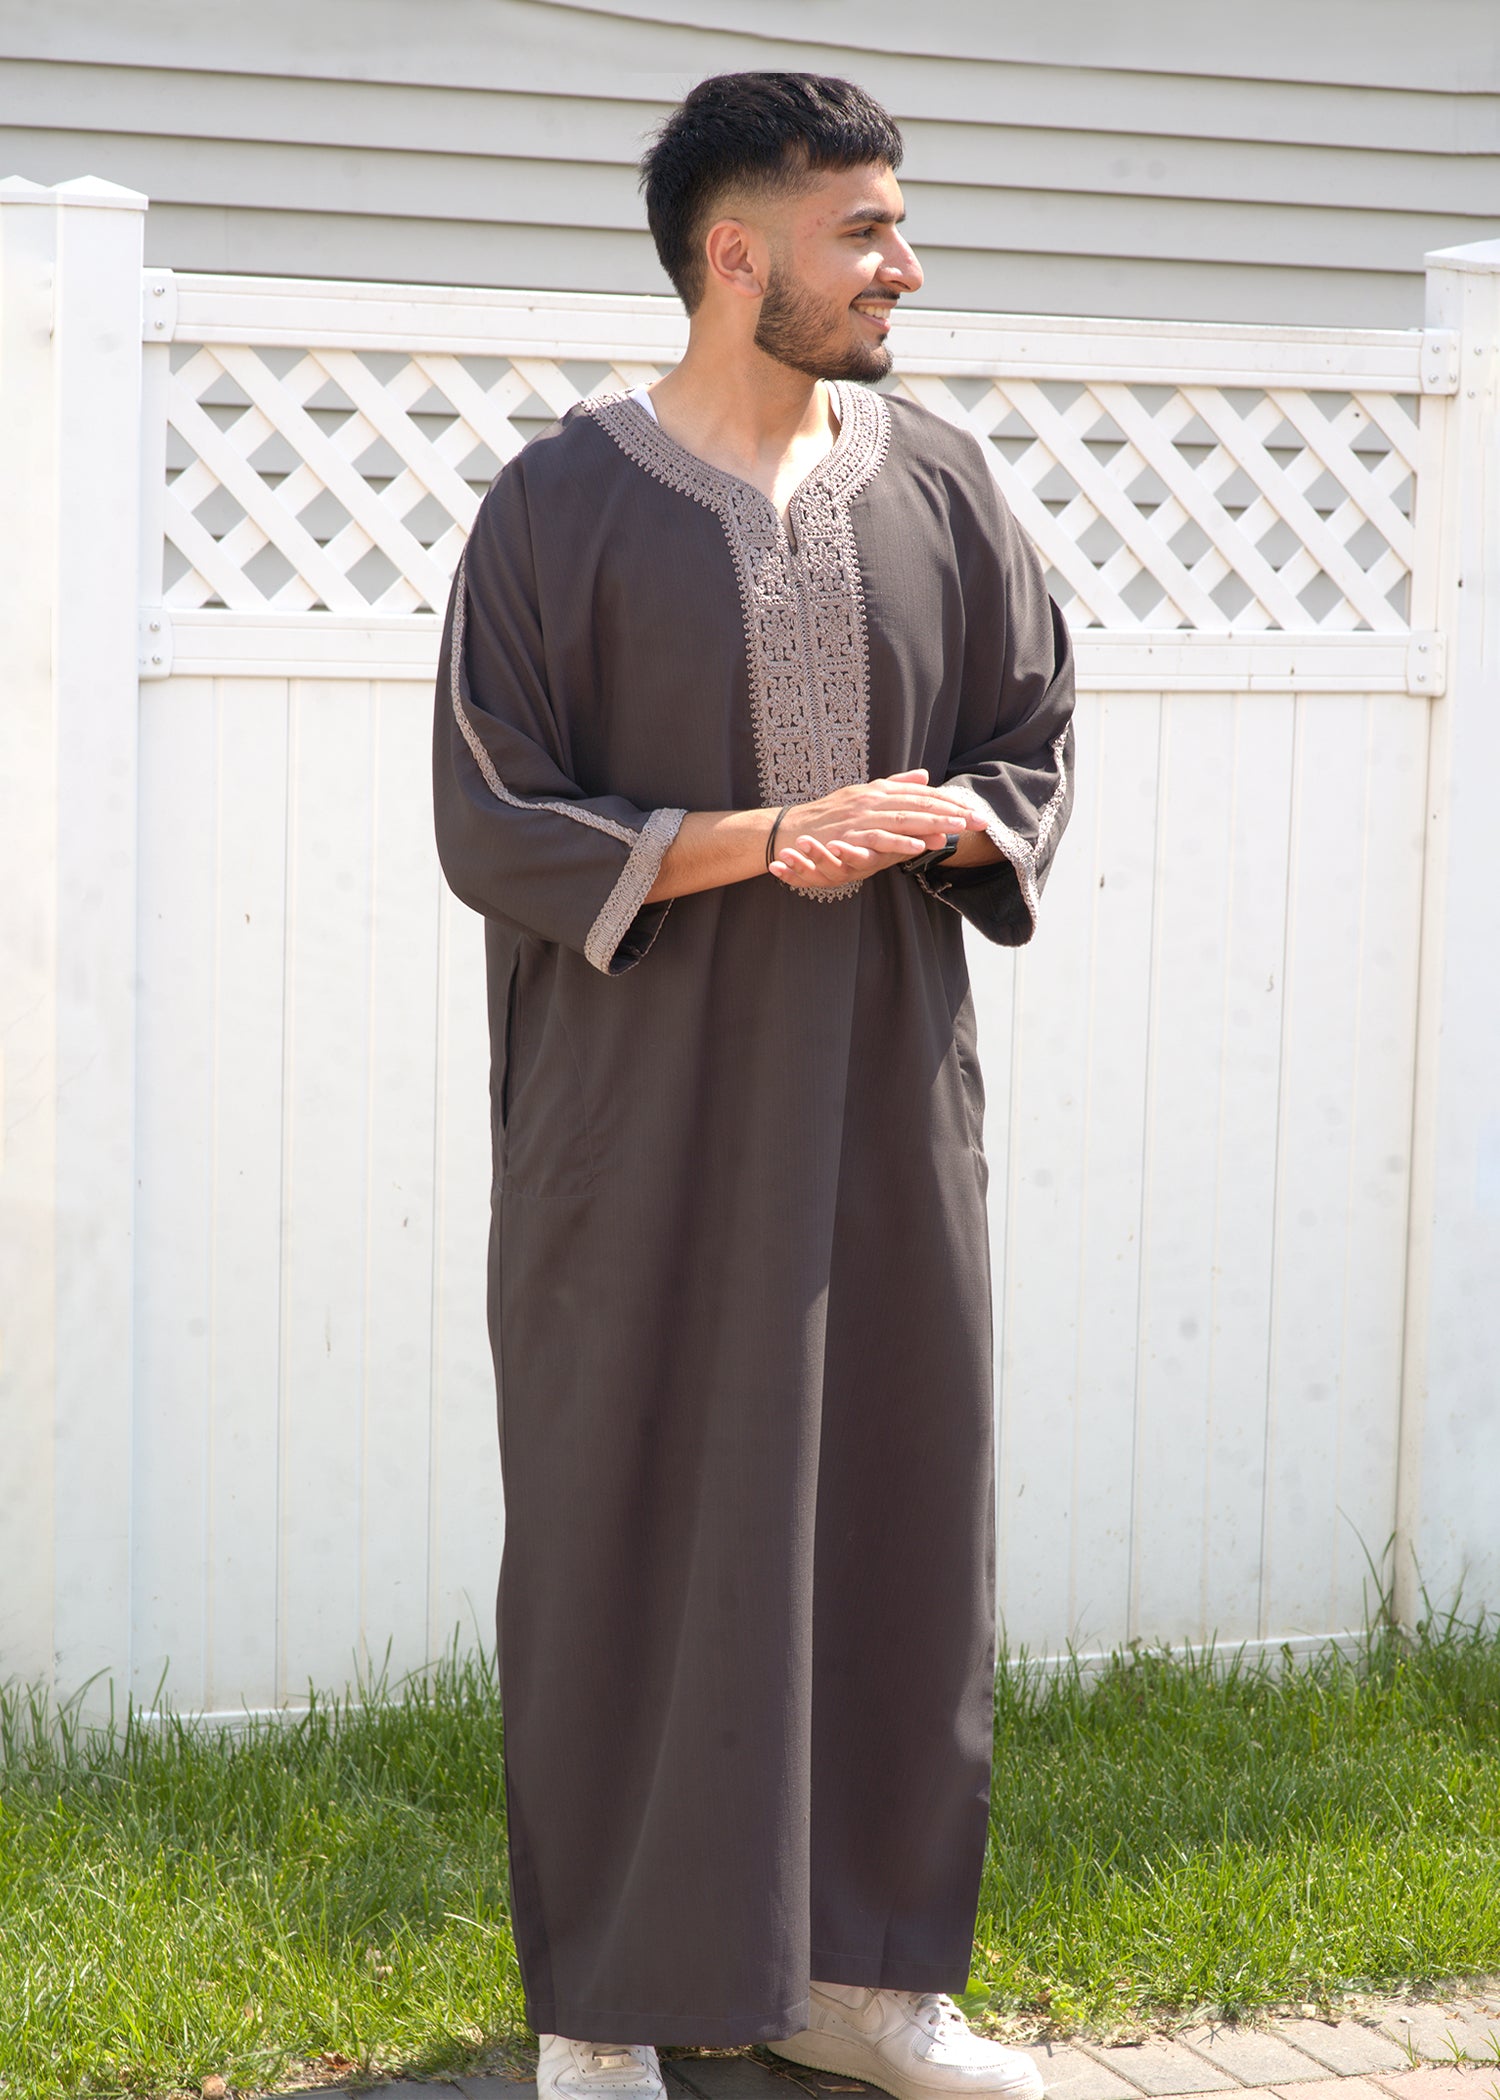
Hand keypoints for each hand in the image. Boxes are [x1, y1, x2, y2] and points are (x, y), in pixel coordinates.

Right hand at [768, 770, 986, 888]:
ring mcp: (861, 816)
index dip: (949, 802)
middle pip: (919, 804)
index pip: (921, 794)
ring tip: (958, 829)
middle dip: (951, 812)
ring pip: (903, 818)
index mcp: (879, 790)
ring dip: (933, 823)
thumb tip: (924, 776)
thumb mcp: (863, 795)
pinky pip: (878, 838)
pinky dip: (900, 842)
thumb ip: (895, 786)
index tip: (974, 811)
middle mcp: (873, 800)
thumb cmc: (828, 817)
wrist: (789, 830)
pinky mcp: (849, 835)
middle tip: (978, 821)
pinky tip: (920, 846)